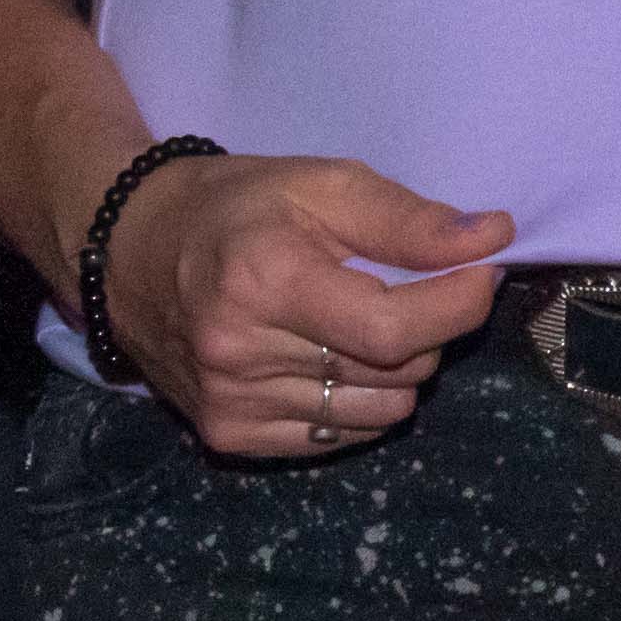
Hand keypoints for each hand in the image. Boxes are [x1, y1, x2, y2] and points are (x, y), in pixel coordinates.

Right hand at [103, 154, 511, 458]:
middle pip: (397, 371)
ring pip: (381, 412)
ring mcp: (230, 403)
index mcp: (265, 282)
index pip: (394, 330)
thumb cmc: (236, 209)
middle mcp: (240, 353)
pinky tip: (327, 358)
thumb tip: (493, 240)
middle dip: (430, 327)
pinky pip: (342, 437)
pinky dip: (359, 401)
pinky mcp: (227, 436)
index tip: (480, 270)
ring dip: (398, 369)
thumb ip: (408, 219)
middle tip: (409, 287)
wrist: (128, 251)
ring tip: (361, 321)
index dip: (458, 304)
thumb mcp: (322, 184)